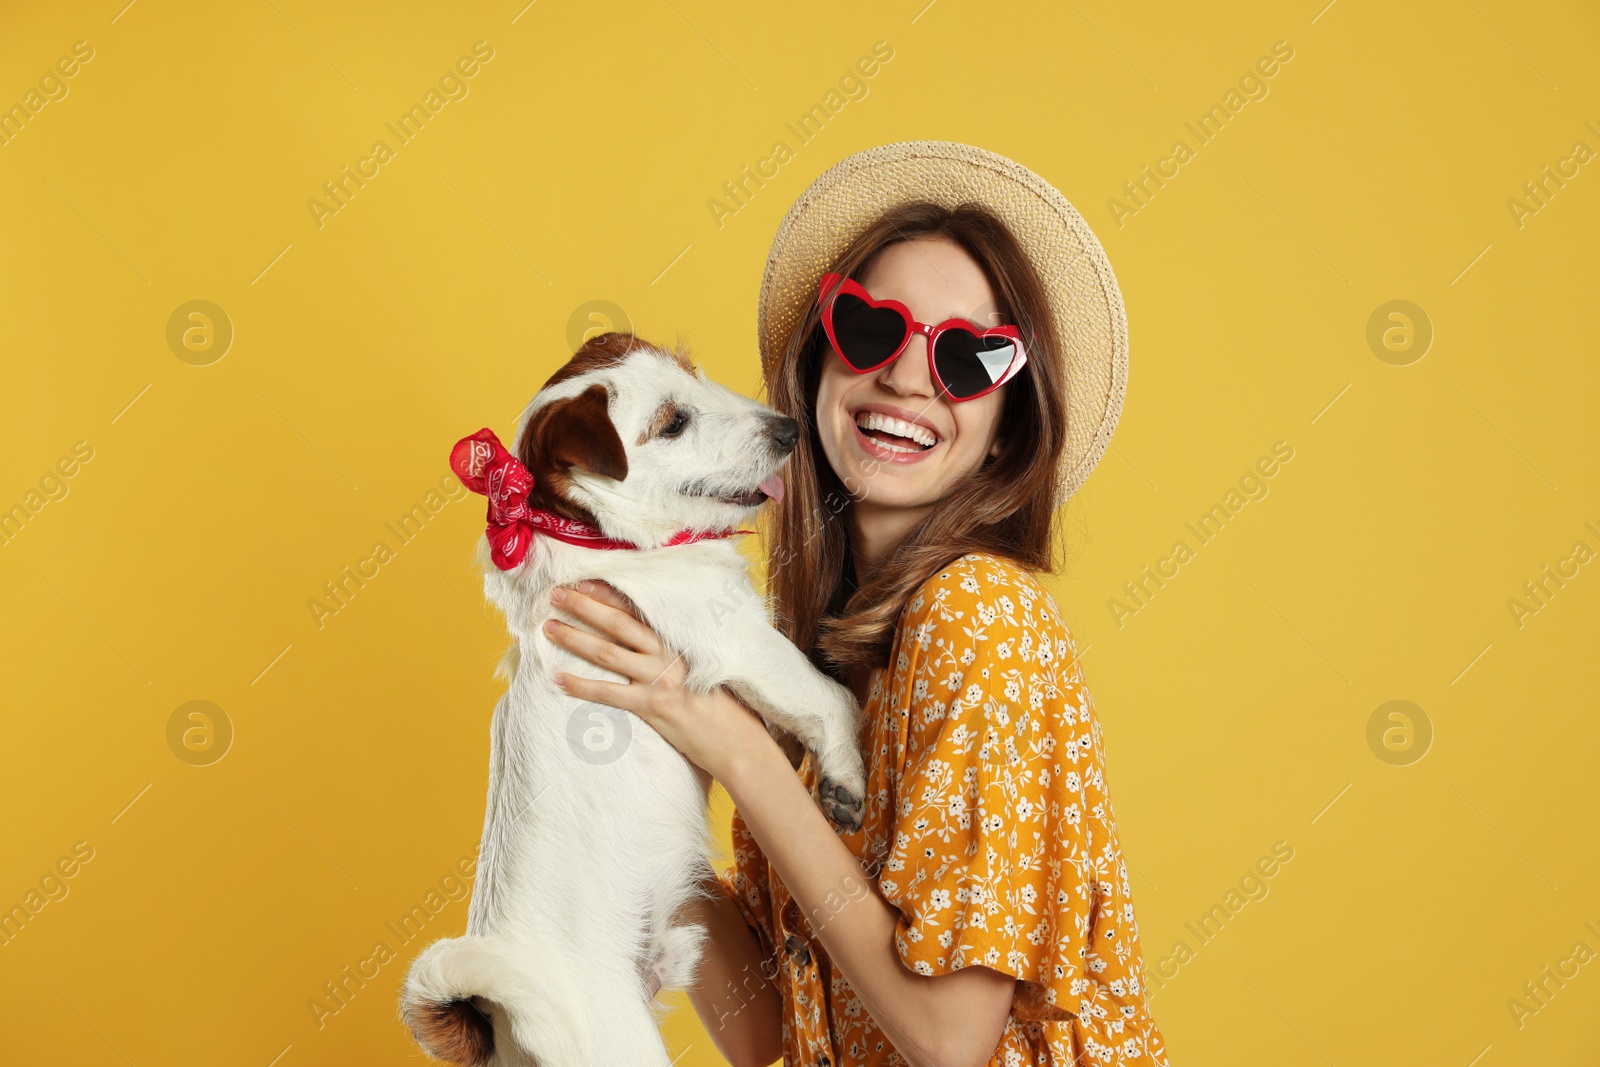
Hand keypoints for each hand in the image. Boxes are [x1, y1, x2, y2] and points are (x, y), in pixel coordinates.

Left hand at [543, 581, 773, 785]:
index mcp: (680, 642)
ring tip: (549, 628)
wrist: (739, 743)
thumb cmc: (727, 708)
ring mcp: (660, 679)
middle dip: (584, 606)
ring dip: (575, 638)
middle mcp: (668, 655)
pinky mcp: (654, 706)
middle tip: (556, 595)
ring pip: (608, 652)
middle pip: (618, 623)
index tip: (584, 582)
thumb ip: (680, 654)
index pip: (639, 610)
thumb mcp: (705, 669)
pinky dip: (581, 686)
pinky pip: (609, 693)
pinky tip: (559, 679)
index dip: (609, 594)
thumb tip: (652, 644)